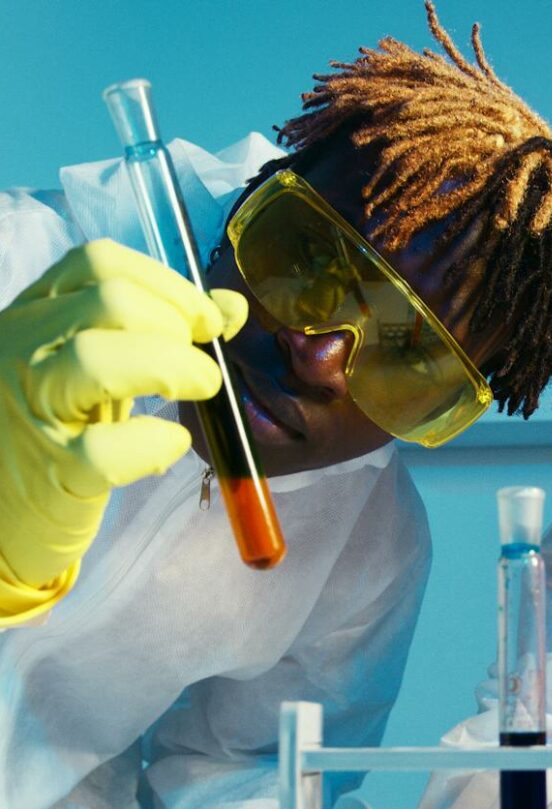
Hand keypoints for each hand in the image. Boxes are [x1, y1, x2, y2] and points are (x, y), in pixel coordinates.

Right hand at [0, 239, 246, 622]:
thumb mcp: (106, 364)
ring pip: (95, 359)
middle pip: (109, 301)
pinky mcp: (51, 473)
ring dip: (172, 366)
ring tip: (201, 388)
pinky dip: (153, 442)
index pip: (97, 262)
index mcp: (35, 313)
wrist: (7, 506)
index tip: (207, 321)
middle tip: (201, 364)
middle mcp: (21, 349)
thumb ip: (165, 328)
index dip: (168, 285)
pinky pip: (104, 450)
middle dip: (176, 325)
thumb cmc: (64, 427)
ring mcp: (31, 410)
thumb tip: (232, 306)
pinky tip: (173, 443)